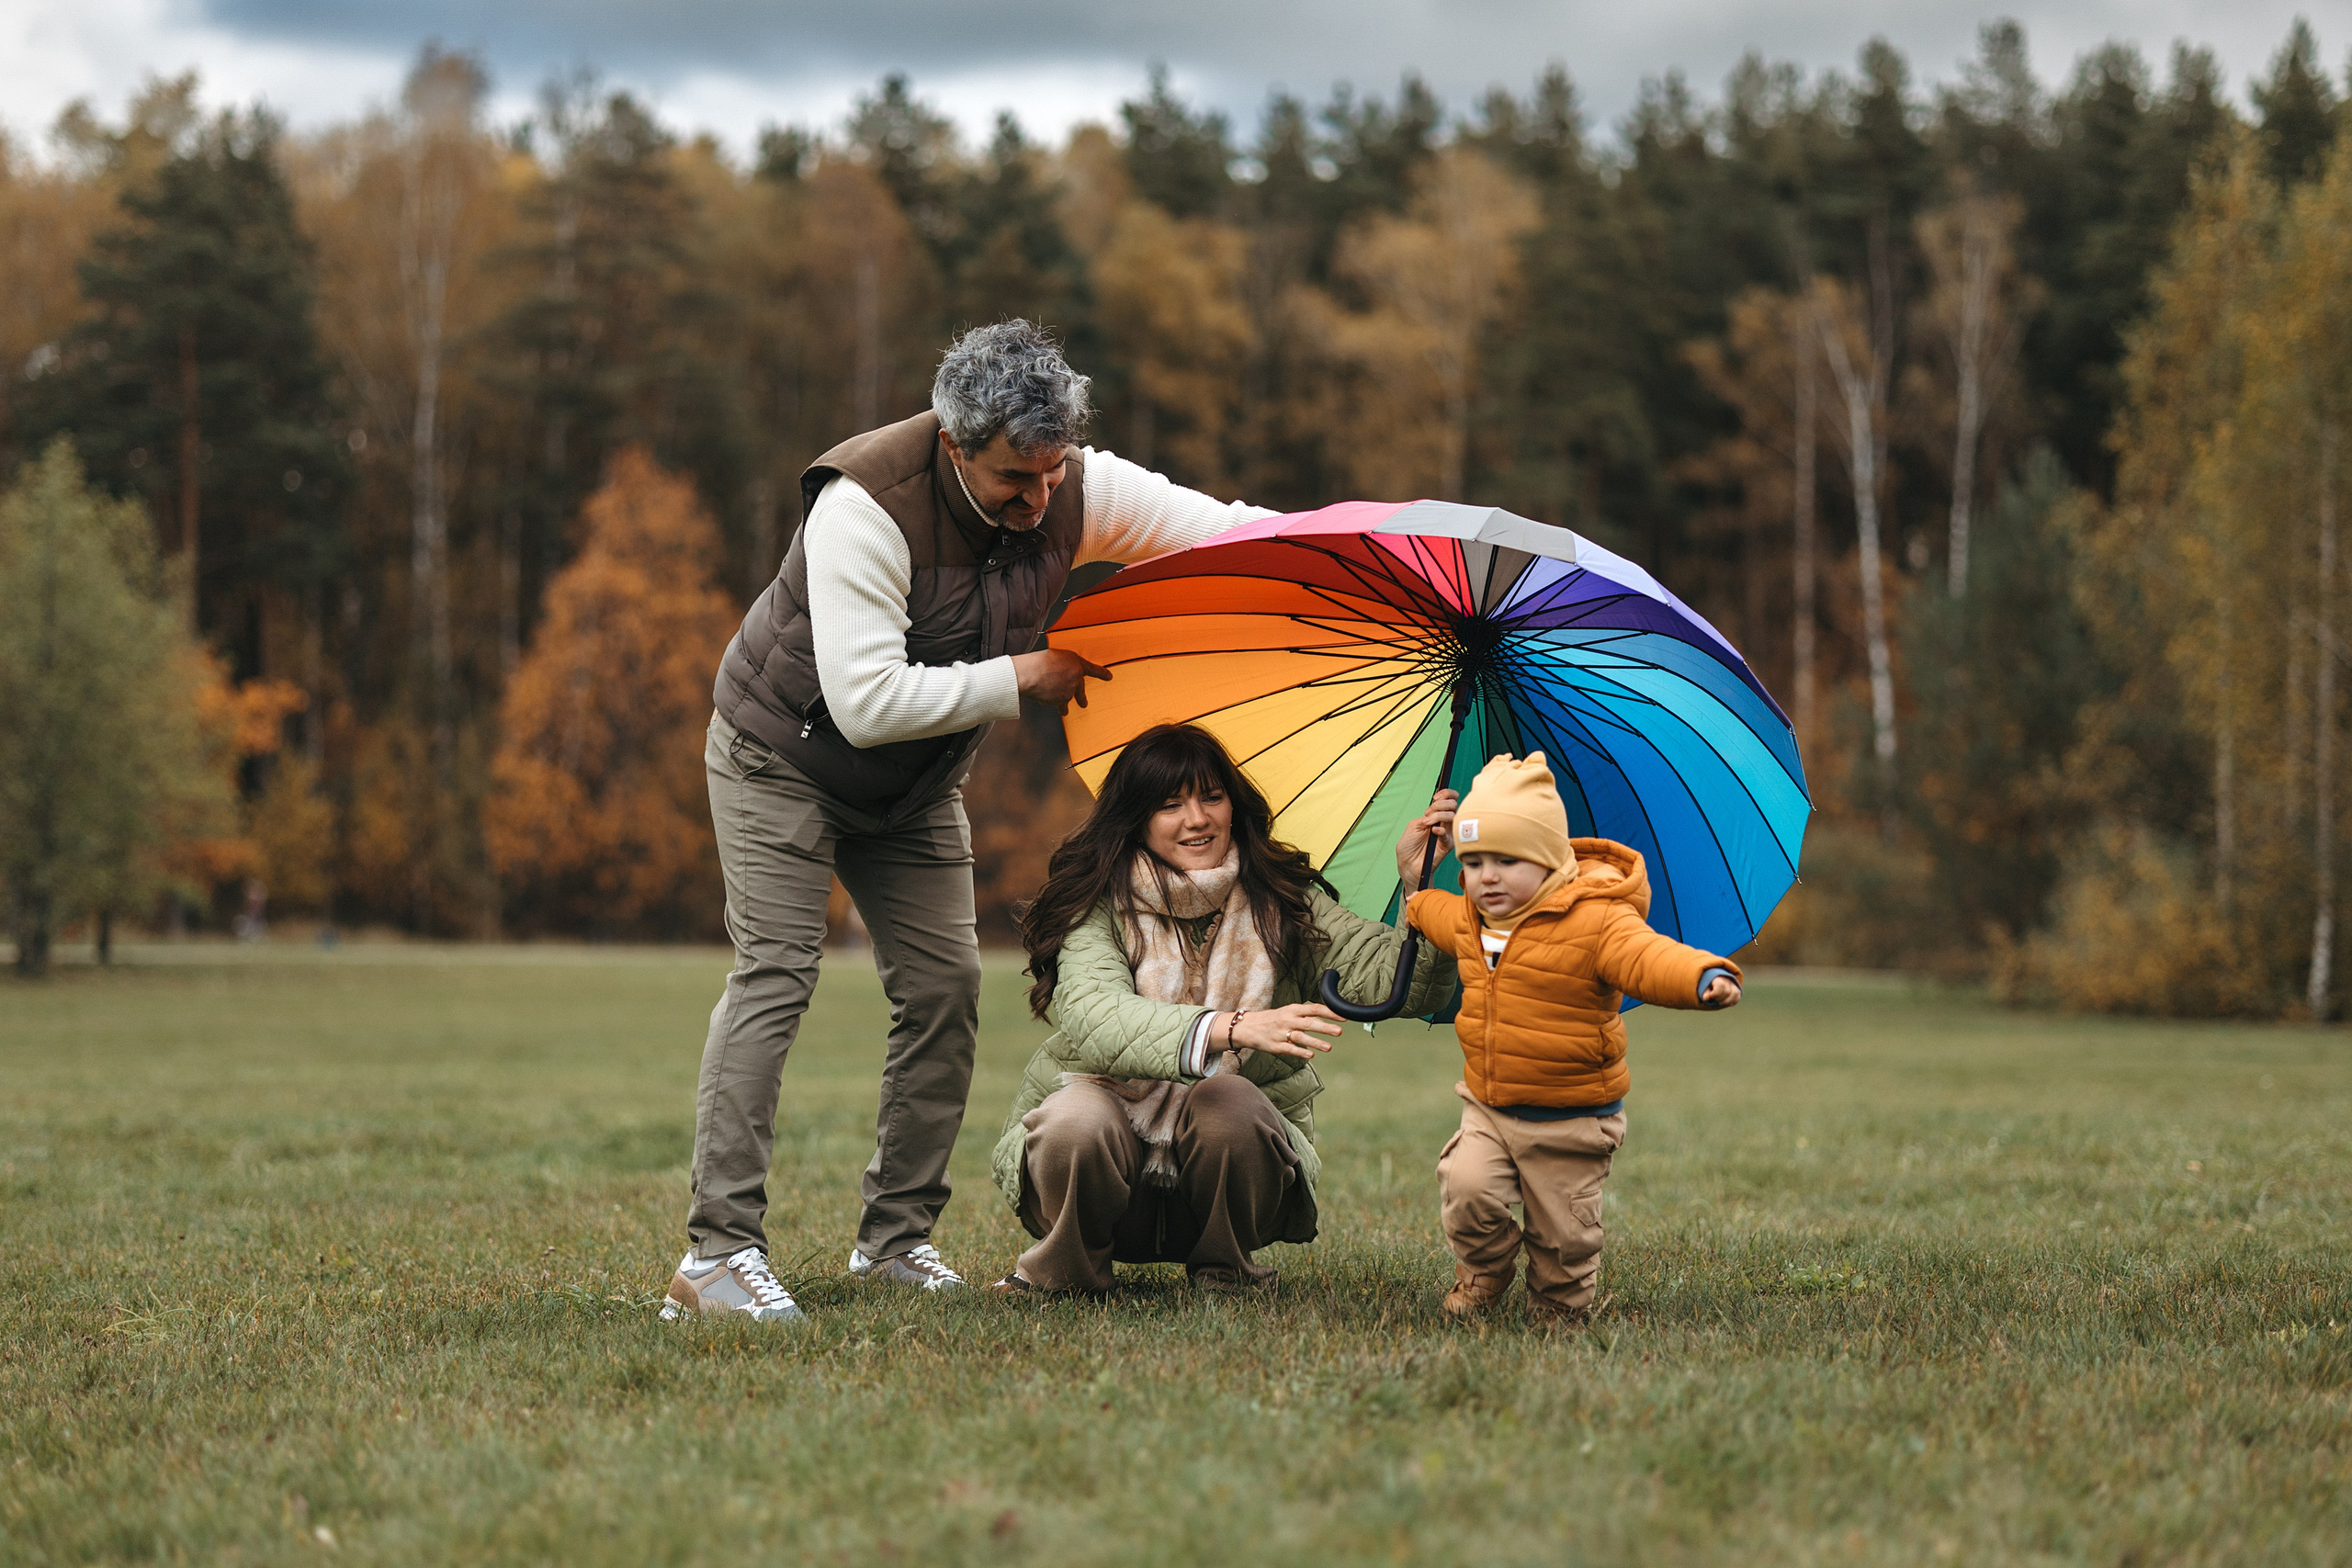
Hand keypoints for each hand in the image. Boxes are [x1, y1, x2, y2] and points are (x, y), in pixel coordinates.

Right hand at [1013, 648, 1112, 712]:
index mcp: (1075, 662)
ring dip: (1062, 701)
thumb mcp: (1054, 656)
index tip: (1109, 677)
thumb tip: (1063, 674)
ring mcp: (1070, 689)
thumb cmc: (1036, 663)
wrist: (1028, 674)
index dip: (1102, 673)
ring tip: (1061, 708)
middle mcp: (1076, 676)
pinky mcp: (1062, 700)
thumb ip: (1063, 666)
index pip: (1092, 668)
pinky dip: (1052, 702)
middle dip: (1081, 697)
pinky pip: (1059, 704)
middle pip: (1080, 688)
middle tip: (1084, 704)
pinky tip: (1045, 699)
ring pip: (1067, 697)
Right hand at [1228, 1002, 1343, 1059]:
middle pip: (1309, 1023)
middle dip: (1325, 1027)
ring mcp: (1281, 1033)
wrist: (1247, 1027)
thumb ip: (1306, 1016)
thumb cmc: (1273, 1019)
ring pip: (1301, 1037)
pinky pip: (1290, 1049)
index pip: (1314, 1009)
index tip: (1343, 1017)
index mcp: (1293, 1009)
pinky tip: (1311, 1055)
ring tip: (1329, 1047)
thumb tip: (1327, 1019)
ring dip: (1316, 1042)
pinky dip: (1300, 1052)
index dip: (1329, 1013)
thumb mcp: (1289, 1012)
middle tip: (1340, 1032)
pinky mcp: (1276, 1046)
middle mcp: (1288, 1020)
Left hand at [1396, 788, 1458, 884]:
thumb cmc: (1409, 846)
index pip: (1449, 799)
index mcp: (1436, 815)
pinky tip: (1433, 831)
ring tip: (1426, 823)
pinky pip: (1449, 835)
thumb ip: (1426, 816)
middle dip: (1441, 805)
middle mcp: (1444, 823)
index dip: (1446, 794)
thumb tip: (1436, 810)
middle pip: (1453, 805)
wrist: (1407, 864)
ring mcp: (1447, 833)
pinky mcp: (1448, 845)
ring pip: (1453, 817)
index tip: (1436, 797)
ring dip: (1439, 816)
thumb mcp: (1413, 825)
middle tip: (1428, 812)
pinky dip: (1441, 830)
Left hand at [1701, 975, 1741, 1007]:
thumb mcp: (1703, 987)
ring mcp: (1733, 984)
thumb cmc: (1706, 985)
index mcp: (1718, 977)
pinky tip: (1728, 1004)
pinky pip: (1738, 996)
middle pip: (1727, 992)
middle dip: (1720, 998)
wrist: (1712, 981)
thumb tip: (1705, 998)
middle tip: (1714, 999)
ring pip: (1735, 993)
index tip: (1711, 996)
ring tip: (1720, 1003)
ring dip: (1727, 1002)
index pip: (1721, 985)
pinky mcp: (1737, 989)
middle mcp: (1727, 979)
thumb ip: (1705, 992)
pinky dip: (1733, 1002)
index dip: (1715, 993)